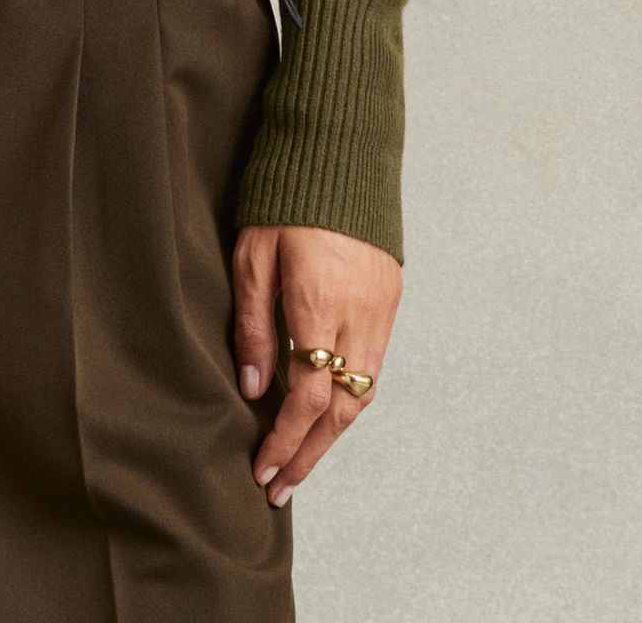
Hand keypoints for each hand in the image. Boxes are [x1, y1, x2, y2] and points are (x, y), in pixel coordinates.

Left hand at [232, 223, 401, 504]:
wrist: (340, 153)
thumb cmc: (284, 199)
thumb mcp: (253, 256)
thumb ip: (253, 325)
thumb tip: (251, 388)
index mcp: (319, 306)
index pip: (306, 398)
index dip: (285, 442)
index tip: (262, 470)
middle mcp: (358, 317)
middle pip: (339, 410)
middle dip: (309, 455)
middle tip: (280, 488)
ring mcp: (380, 310)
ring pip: (362, 393)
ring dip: (331, 433)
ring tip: (300, 460)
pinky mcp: (390, 299)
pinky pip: (374, 366)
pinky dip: (350, 398)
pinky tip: (327, 412)